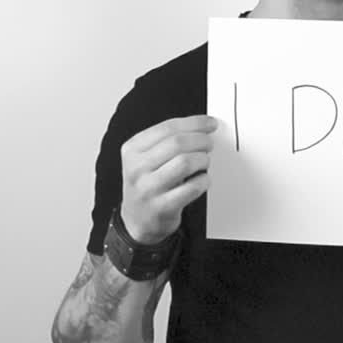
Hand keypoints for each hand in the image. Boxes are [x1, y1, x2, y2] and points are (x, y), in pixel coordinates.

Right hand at [119, 115, 218, 243]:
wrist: (138, 219)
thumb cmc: (149, 184)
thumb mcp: (147, 158)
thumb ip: (168, 141)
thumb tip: (203, 126)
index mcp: (132, 149)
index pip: (167, 128)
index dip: (194, 123)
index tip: (210, 124)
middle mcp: (137, 168)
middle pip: (177, 143)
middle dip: (201, 140)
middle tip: (209, 144)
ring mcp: (148, 189)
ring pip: (185, 162)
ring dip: (203, 159)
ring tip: (204, 162)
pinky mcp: (162, 207)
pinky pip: (192, 188)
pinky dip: (204, 180)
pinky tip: (203, 180)